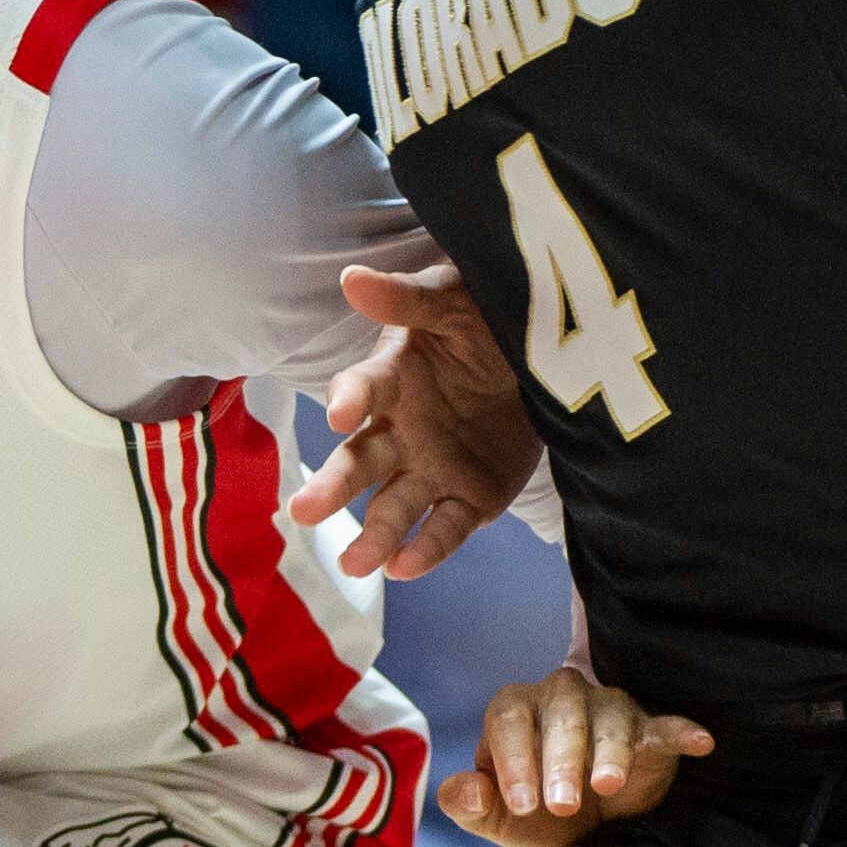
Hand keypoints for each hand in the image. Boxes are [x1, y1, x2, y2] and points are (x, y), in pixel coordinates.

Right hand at [291, 263, 539, 580]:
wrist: (544, 360)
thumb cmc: (484, 321)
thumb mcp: (456, 299)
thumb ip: (408, 297)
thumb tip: (351, 278)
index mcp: (394, 378)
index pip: (363, 388)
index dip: (350, 398)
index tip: (340, 413)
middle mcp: (402, 430)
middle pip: (361, 461)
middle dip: (332, 486)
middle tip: (302, 511)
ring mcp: (432, 469)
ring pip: (393, 506)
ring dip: (373, 535)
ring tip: (354, 565)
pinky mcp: (469, 500)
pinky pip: (445, 529)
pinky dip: (427, 550)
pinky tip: (404, 568)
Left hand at [442, 665, 712, 846]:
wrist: (583, 826)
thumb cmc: (533, 810)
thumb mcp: (495, 817)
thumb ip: (467, 804)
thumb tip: (459, 792)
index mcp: (514, 710)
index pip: (509, 720)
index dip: (514, 760)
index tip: (523, 803)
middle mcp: (559, 697)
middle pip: (561, 713)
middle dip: (561, 759)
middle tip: (562, 804)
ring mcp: (606, 709)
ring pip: (611, 716)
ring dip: (609, 751)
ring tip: (606, 786)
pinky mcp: (647, 731)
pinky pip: (664, 726)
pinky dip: (680, 731)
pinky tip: (699, 741)